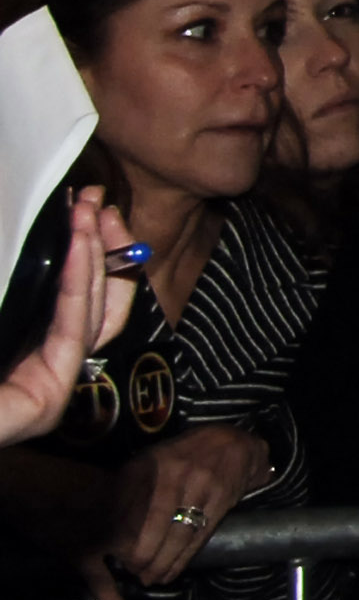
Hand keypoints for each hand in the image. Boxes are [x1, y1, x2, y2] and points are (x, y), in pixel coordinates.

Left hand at [0, 191, 134, 449]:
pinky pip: (72, 332)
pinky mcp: (48, 399)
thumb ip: (12, 281)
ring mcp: (51, 384)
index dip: (94, 250)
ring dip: (96, 256)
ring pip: (95, 314)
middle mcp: (47, 365)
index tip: (90, 208)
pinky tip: (79, 247)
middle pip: (100, 301)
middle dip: (105, 245)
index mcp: (32, 346)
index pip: (82, 295)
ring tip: (90, 214)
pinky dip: (79, 286)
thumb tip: (37, 235)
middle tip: (97, 201)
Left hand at [102, 419, 271, 587]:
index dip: (125, 536)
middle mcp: (177, 473)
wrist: (235, 440)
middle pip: (157, 524)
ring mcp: (202, 486)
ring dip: (164, 562)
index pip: (133, 505)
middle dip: (144, 555)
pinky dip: (184, 558)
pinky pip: (199, 535)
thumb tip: (108, 521)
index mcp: (154, 463)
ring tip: (152, 578)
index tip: (114, 557)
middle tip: (135, 573)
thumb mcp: (155, 459)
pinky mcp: (222, 500)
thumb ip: (132, 484)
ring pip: (179, 534)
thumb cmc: (186, 453)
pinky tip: (173, 571)